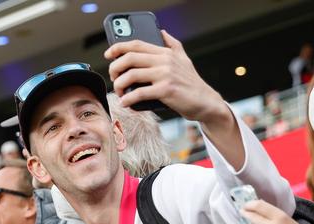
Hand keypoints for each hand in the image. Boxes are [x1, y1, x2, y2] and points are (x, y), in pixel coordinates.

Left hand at [104, 30, 229, 123]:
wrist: (205, 102)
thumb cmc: (191, 83)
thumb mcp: (184, 58)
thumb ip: (172, 44)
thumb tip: (161, 32)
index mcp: (165, 52)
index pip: (136, 44)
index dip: (118, 47)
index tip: (108, 55)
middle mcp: (164, 60)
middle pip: (129, 58)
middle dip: (114, 68)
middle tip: (113, 78)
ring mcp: (165, 75)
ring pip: (131, 75)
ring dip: (119, 85)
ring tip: (120, 93)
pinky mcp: (166, 90)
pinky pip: (139, 93)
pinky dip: (128, 99)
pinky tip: (125, 103)